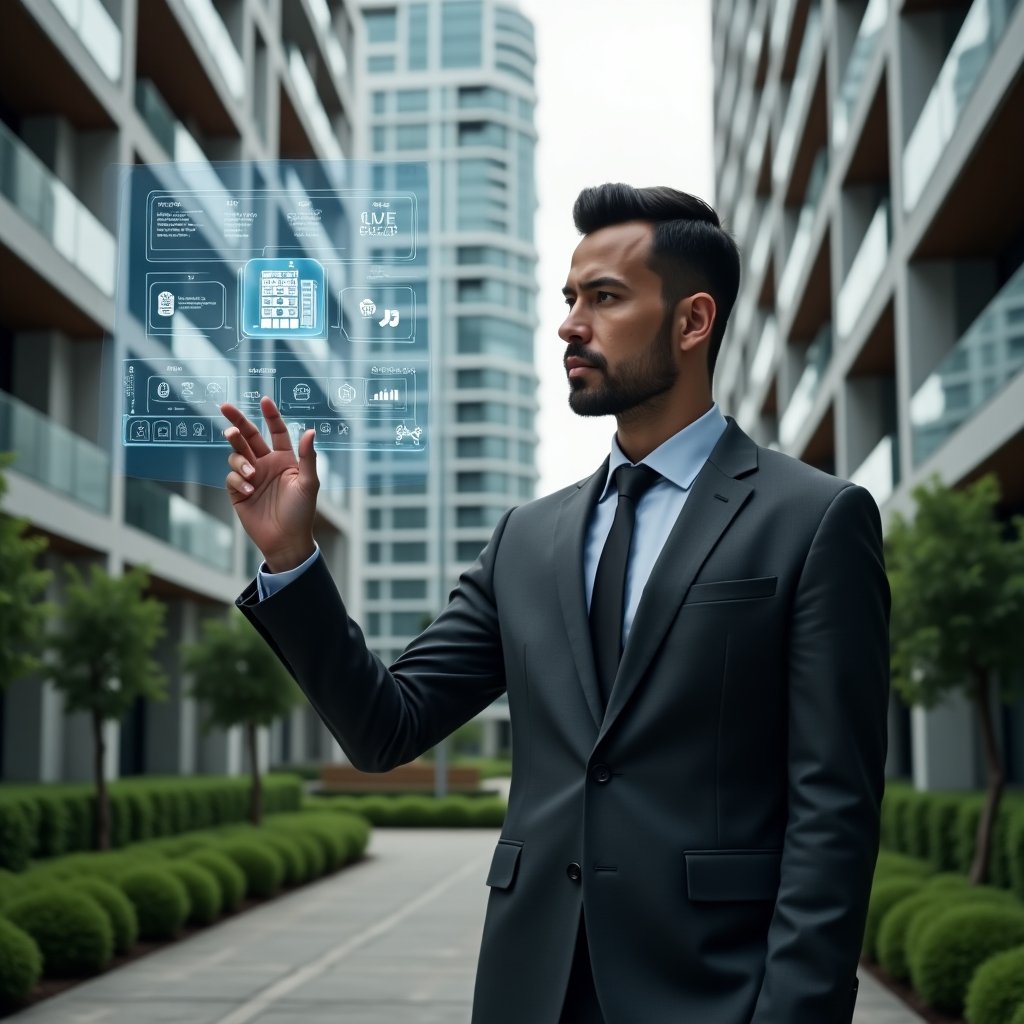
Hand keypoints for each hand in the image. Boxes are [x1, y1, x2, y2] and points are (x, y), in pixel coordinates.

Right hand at [220, 397, 318, 571]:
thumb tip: (310, 431)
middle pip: (248, 436)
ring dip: (239, 459)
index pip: (276, 431)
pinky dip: (239, 480)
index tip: (264, 400)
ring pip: (236, 455)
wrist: (286, 541)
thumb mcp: (308, 483)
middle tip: (225, 407)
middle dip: (237, 421)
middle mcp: (266, 464)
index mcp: (284, 459)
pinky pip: (232, 477)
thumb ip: (307, 457)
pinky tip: (250, 491)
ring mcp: (251, 477)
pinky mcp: (238, 491)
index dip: (271, 416)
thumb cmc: (302, 513)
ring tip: (250, 473)